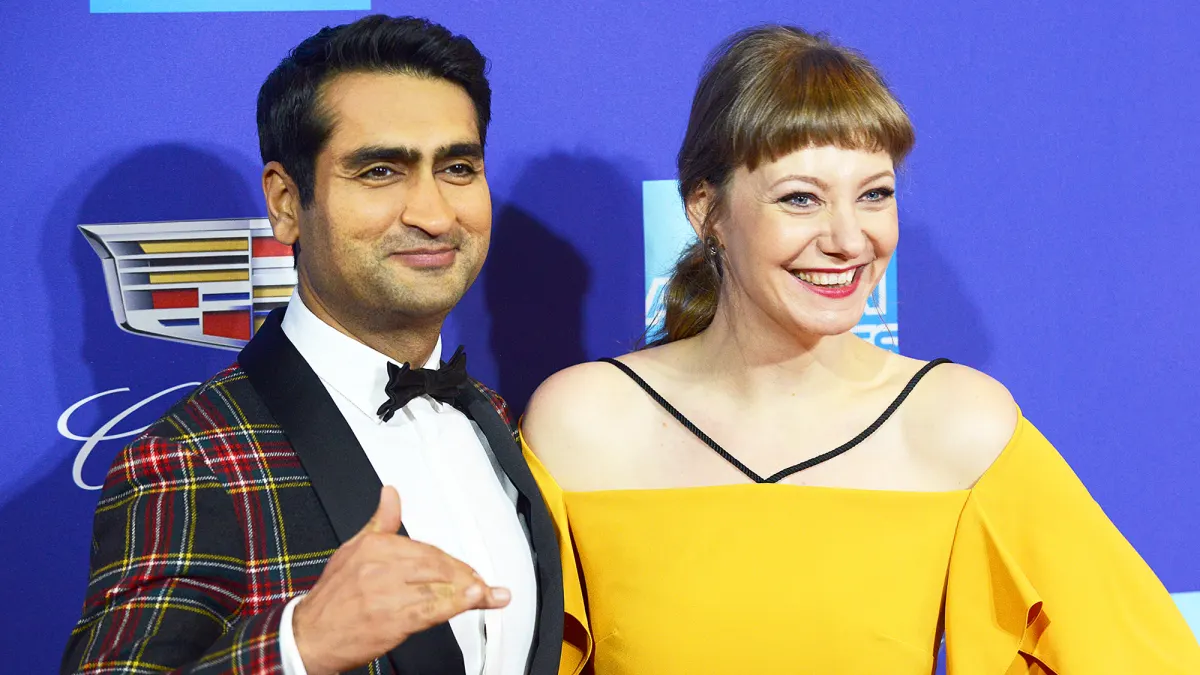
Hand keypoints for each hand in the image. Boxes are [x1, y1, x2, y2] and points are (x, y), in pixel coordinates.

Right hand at [292, 486, 509, 674]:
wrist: (309, 637)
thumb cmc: (333, 598)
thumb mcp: (353, 550)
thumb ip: (382, 522)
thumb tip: (391, 494)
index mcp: (374, 546)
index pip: (426, 549)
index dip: (451, 561)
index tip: (467, 571)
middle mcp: (381, 567)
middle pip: (436, 565)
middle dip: (464, 575)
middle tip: (481, 585)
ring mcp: (386, 594)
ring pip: (438, 586)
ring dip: (469, 590)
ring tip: (490, 593)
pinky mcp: (391, 620)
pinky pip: (431, 609)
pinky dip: (456, 604)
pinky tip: (474, 600)